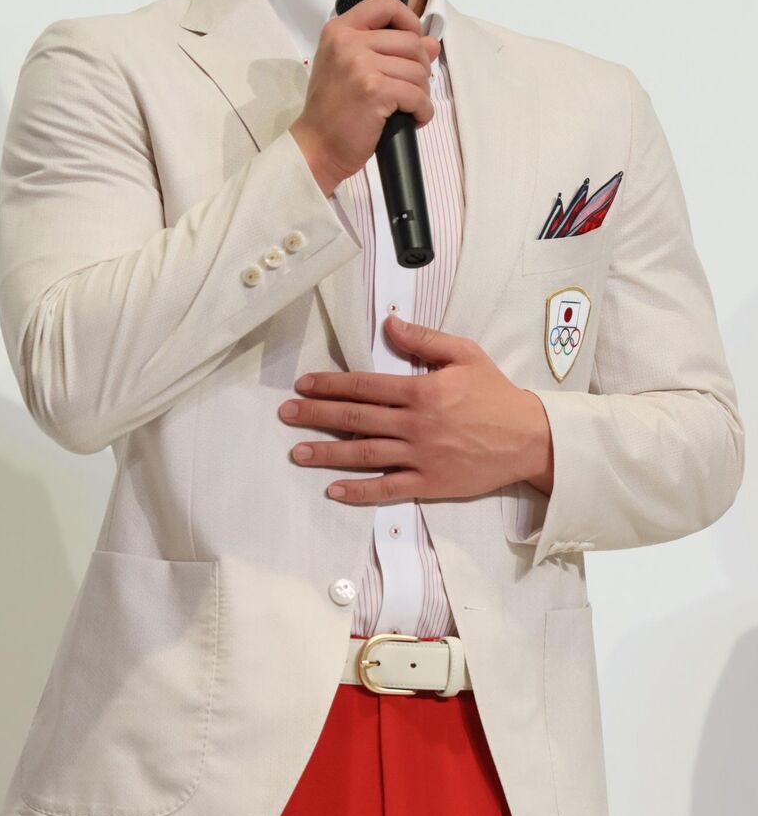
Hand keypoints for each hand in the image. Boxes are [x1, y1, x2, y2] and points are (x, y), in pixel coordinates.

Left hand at [278, 314, 553, 503]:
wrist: (529, 437)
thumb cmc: (496, 394)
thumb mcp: (465, 354)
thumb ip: (424, 339)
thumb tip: (389, 324)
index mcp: (421, 391)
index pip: (364, 386)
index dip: (330, 385)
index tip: (303, 386)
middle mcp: (415, 424)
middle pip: (356, 419)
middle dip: (317, 417)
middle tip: (286, 415)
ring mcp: (421, 456)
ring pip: (365, 455)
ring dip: (328, 454)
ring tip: (298, 452)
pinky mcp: (430, 483)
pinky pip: (389, 488)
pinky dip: (360, 491)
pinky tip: (334, 490)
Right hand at [290, 0, 440, 194]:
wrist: (316, 147)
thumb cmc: (333, 111)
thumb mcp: (353, 69)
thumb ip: (389, 49)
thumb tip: (432, 43)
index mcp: (339, 30)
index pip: (386, 4)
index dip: (409, 21)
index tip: (412, 43)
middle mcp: (348, 41)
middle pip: (410, 41)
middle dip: (420, 67)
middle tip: (409, 88)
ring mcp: (360, 65)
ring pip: (418, 70)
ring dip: (421, 93)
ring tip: (407, 107)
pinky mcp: (374, 91)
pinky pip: (417, 95)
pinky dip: (423, 111)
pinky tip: (412, 119)